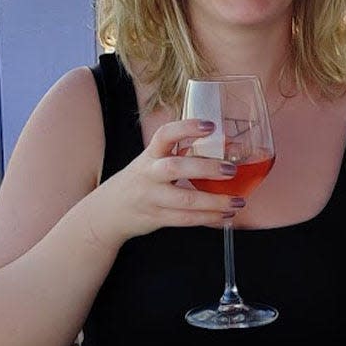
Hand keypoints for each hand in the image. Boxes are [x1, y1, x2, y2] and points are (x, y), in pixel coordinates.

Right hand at [85, 118, 245, 246]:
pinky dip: (208, 218)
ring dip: (215, 201)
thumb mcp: (152, 162)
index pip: (164, 135)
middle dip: (206, 167)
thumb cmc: (141, 181)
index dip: (186, 128)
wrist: (108, 211)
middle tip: (231, 170)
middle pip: (175, 167)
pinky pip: (185, 219)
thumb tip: (223, 146)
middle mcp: (149, 174)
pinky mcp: (156, 217)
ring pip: (185, 200)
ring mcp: (151, 198)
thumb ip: (179, 154)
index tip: (210, 126)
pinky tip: (226, 214)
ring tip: (238, 201)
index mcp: (150, 155)